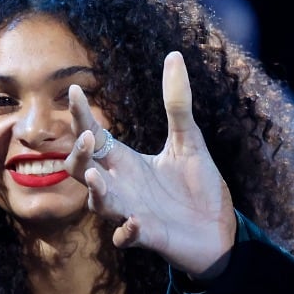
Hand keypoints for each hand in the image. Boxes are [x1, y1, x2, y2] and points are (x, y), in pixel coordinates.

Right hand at [63, 51, 237, 277]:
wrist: (218, 228)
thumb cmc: (197, 186)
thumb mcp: (189, 140)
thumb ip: (178, 103)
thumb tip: (174, 56)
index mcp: (126, 162)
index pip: (94, 136)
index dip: (82, 115)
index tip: (75, 90)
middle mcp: (121, 187)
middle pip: (82, 170)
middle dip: (78, 155)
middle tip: (87, 136)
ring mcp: (131, 212)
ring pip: (98, 204)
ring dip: (95, 192)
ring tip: (96, 177)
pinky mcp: (148, 237)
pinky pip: (127, 238)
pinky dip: (127, 232)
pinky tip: (135, 223)